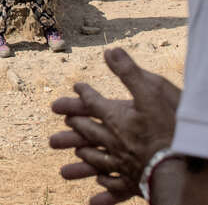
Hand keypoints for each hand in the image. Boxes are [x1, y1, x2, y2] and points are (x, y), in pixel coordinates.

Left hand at [50, 48, 179, 192]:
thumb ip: (129, 72)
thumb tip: (110, 51)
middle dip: (74, 126)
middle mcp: (112, 141)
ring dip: (82, 157)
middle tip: (61, 125)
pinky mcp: (132, 182)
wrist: (177, 165)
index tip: (76, 87)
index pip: (92, 103)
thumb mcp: (150, 92)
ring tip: (72, 158)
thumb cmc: (165, 128)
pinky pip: (113, 185)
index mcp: (114, 118)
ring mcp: (121, 164)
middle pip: (88, 132)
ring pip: (95, 160)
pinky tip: (97, 188)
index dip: (83, 94)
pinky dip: (104, 186)